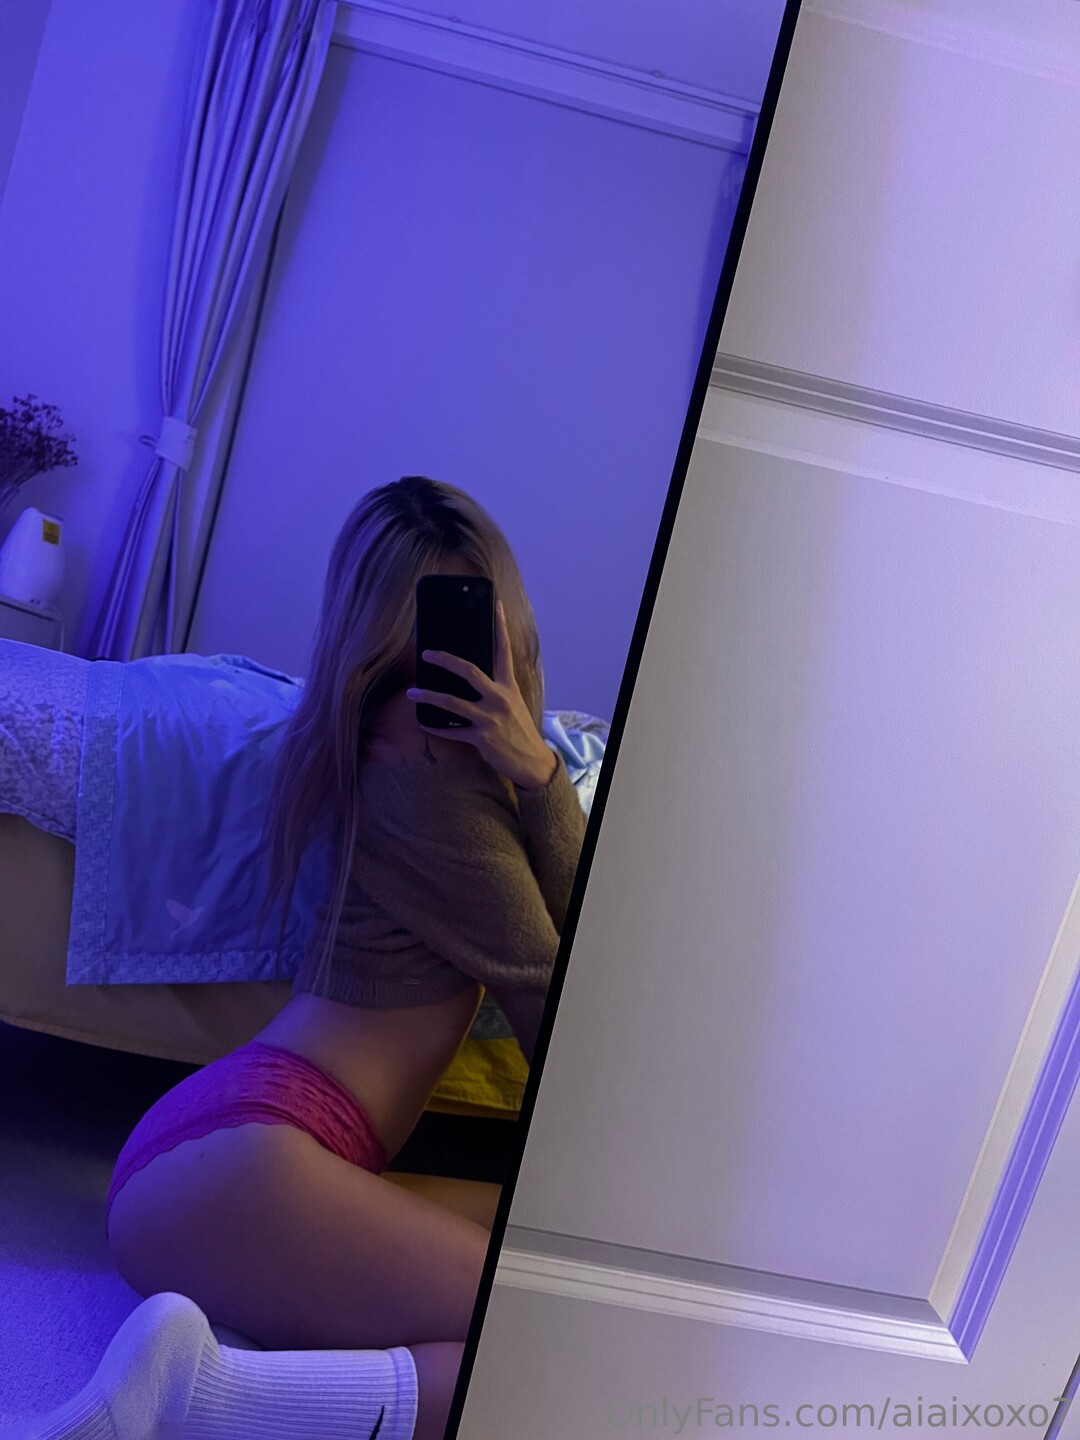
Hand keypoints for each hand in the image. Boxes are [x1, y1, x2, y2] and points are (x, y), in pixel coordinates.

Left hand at [407, 600, 557, 790]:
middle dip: (446, 660)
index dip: (501, 626)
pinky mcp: (482, 738)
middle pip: (469, 671)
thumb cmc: (519, 730)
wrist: (533, 762)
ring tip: (412, 693)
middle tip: (427, 654)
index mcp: (509, 686)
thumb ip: (495, 689)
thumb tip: (471, 676)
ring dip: (429, 696)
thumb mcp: (513, 703)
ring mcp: (490, 718)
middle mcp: (499, 698)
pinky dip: (436, 727)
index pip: (504, 650)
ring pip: (453, 702)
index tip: (496, 605)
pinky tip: (425, 723)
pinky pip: (452, 731)